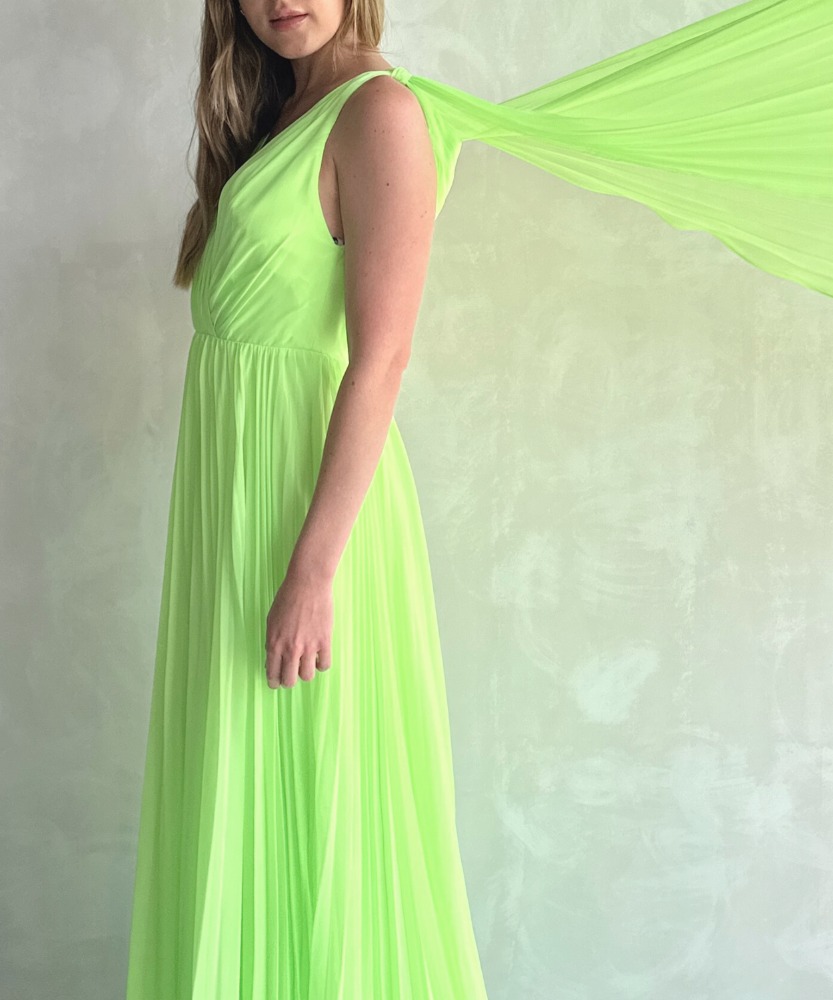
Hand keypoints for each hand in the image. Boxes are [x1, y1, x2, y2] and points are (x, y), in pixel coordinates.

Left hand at [264, 570, 332, 688]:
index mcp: (274, 644)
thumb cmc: (287, 598)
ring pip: (307, 676)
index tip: (276, 683)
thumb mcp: (271, 620)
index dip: (274, 682)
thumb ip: (272, 641)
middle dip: (289, 681)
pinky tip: (319, 657)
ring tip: (306, 665)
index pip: (273, 673)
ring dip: (305, 673)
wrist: (308, 585)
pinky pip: (324, 665)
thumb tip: (274, 656)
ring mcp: (309, 646)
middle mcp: (291, 649)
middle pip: (290, 680)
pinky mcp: (324, 641)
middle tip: (291, 677)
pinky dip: (321, 665)